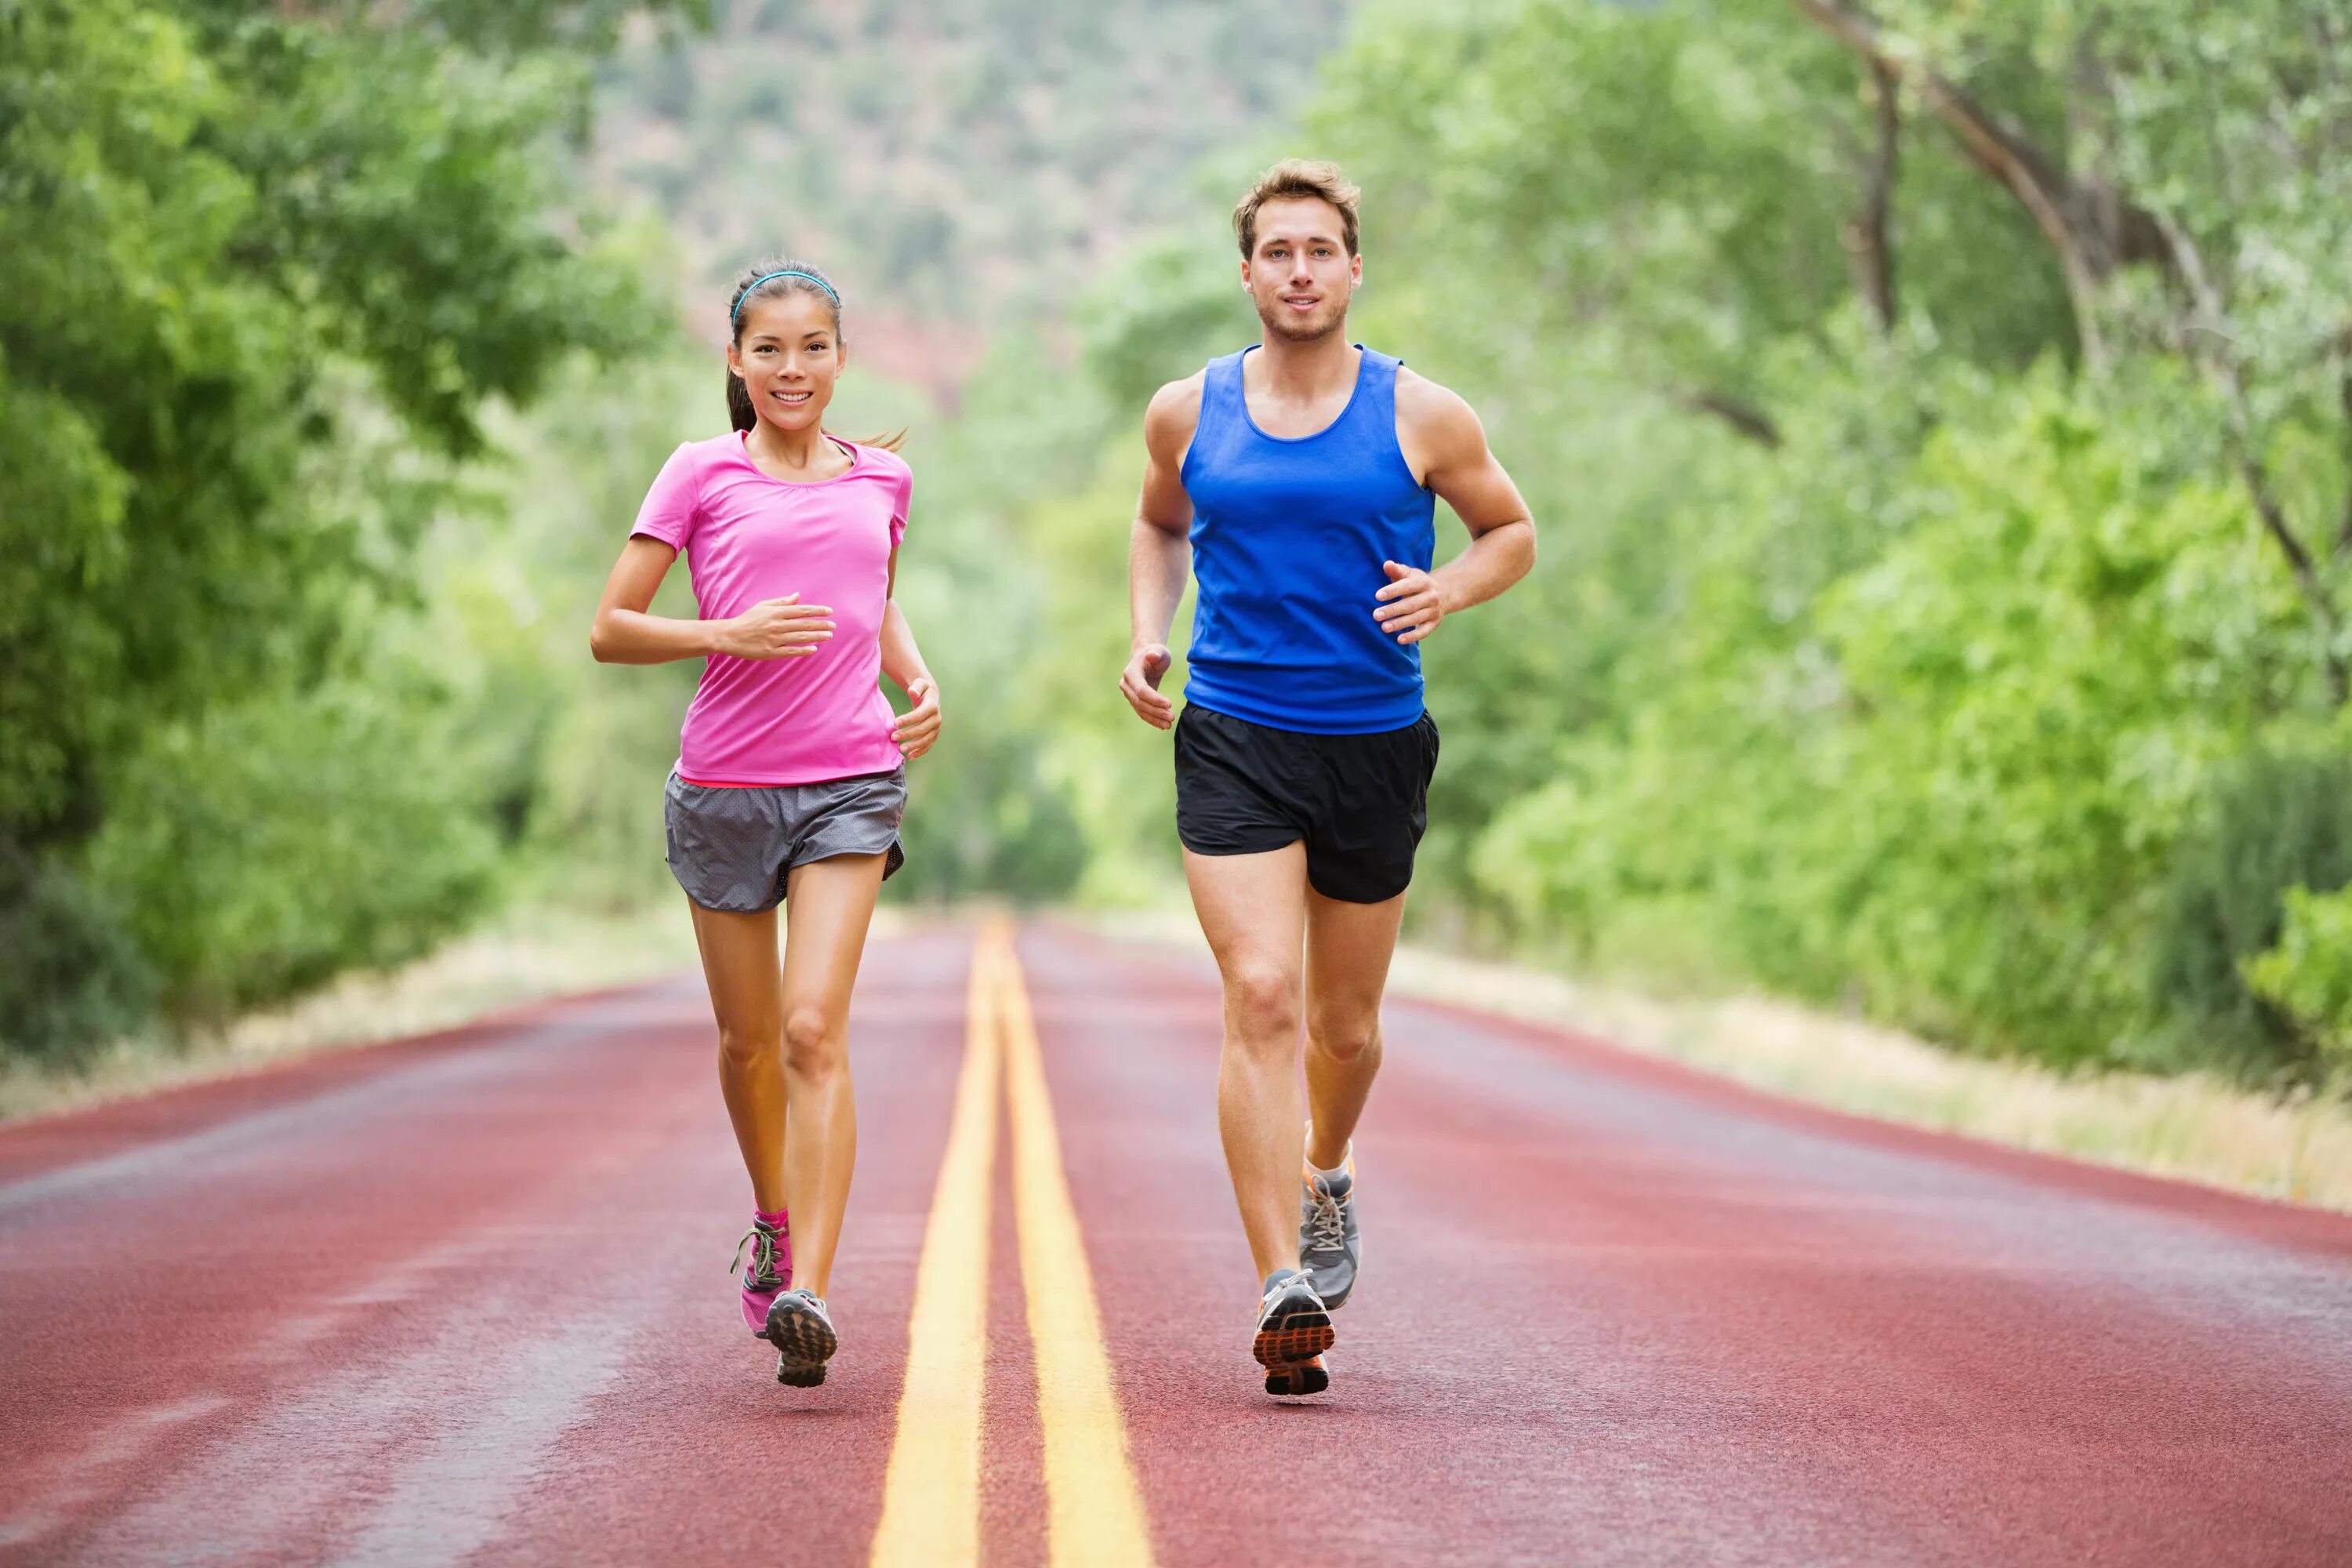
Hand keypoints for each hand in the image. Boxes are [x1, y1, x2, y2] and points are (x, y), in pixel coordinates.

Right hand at [714, 593, 833, 658]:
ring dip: (817, 636)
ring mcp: (774, 639)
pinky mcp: (771, 652)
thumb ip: (781, 602)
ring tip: (829, 636)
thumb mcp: (763, 606)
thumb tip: (798, 596)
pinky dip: (803, 650)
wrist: (730, 636)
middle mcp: (777, 625)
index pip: (801, 610)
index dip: (817, 611)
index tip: (830, 612)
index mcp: (776, 612)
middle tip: (833, 626)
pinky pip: (791, 651)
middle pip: (804, 624)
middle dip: (821, 624)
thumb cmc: (748, 619)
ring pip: (800, 637)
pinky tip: (814, 649)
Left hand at [893, 676, 941, 758]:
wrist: (930, 697)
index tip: (895, 723)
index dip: (908, 719)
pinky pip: (928, 746)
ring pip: (926, 740)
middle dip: (907, 734)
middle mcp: (937, 719)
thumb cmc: (921, 690)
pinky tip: (909, 757)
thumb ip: (916, 686)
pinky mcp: (934, 736)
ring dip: (913, 746)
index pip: (920, 714)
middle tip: (893, 737)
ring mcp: (936, 729)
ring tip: (900, 749)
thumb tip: (912, 691)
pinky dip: (919, 752)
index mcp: (932, 706)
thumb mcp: (919, 684)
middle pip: (922, 729)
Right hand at [1120, 643, 1174, 728]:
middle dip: (1156, 711)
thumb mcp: (1159, 651)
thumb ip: (1156, 653)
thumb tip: (1151, 656)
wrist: (1148, 659)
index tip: (1170, 704)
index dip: (1154, 699)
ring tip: (1169, 724)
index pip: (1141, 690)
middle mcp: (1126, 685)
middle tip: (1172, 717)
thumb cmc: (1156, 654)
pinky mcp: (1135, 701)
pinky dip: (1153, 720)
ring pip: (1141, 710)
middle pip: (1140, 702)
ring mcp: (1129, 694)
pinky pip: (1142, 713)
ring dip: (1155, 719)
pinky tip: (1163, 725)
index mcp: (1130, 673)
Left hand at [1374, 561, 1446, 644]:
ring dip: (1399, 624)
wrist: (1444, 593)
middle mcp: (1431, 597)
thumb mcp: (1410, 574)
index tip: (1377, 596)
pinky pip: (1424, 632)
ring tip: (1384, 627)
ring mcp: (1433, 611)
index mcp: (1423, 583)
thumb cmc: (1418, 583)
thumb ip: (1397, 570)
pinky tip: (1399, 640)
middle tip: (1376, 615)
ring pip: (1415, 618)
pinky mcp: (1434, 623)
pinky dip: (1413, 636)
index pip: (1407, 586)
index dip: (1393, 591)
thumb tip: (1387, 564)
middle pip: (1410, 605)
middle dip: (1393, 610)